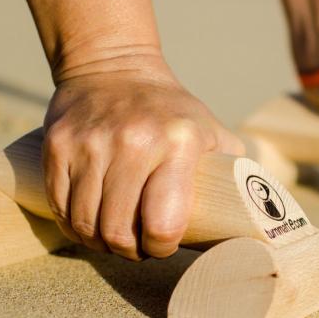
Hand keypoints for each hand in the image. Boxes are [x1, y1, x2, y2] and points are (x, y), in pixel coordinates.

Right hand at [43, 60, 243, 260]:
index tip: (162, 245)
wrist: (113, 66)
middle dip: (127, 251)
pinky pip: (60, 205)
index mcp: (179, 143)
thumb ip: (233, 170)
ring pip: (85, 222)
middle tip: (135, 247)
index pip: (162, 223)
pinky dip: (72, 225)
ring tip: (111, 238)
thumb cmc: (171, 111)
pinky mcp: (58, 144)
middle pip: (117, 230)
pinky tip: (86, 224)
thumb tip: (260, 215)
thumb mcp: (211, 132)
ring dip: (98, 242)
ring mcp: (91, 143)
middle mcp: (133, 141)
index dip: (160, 247)